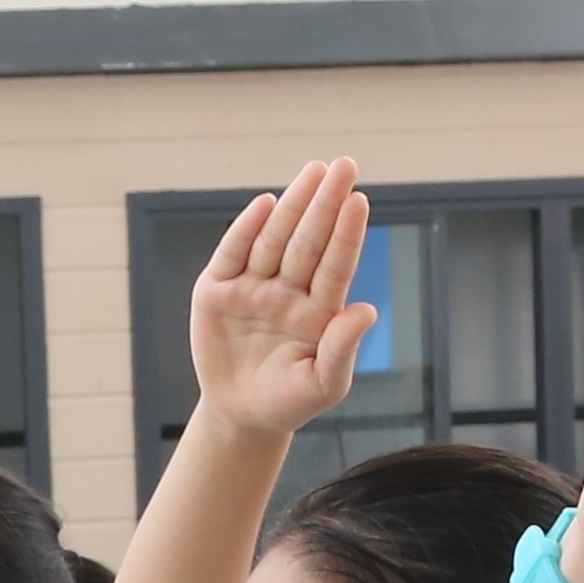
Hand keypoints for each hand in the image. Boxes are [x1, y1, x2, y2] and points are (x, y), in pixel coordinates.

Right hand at [189, 156, 376, 436]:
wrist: (241, 417)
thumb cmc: (289, 401)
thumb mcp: (323, 385)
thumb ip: (342, 349)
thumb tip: (367, 310)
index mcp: (318, 310)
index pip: (335, 265)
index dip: (346, 234)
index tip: (359, 201)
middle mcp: (288, 291)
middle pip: (308, 242)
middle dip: (325, 203)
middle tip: (343, 166)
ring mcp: (252, 288)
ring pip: (274, 240)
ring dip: (293, 205)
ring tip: (314, 171)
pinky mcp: (216, 292)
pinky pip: (233, 254)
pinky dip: (246, 230)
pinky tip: (265, 204)